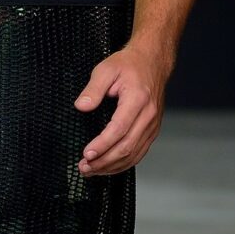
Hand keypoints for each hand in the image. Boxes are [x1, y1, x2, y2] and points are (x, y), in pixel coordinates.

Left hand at [73, 41, 167, 175]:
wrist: (153, 62)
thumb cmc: (129, 65)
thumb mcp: (106, 69)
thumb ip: (93, 89)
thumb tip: (81, 106)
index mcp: (138, 100)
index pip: (119, 129)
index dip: (102, 144)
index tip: (86, 154)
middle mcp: (148, 115)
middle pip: (126, 146)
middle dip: (104, 161)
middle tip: (84, 167)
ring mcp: (152, 125)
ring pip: (133, 154)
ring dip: (112, 166)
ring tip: (92, 171)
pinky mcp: (152, 131)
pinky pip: (139, 153)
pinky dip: (123, 164)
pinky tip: (108, 167)